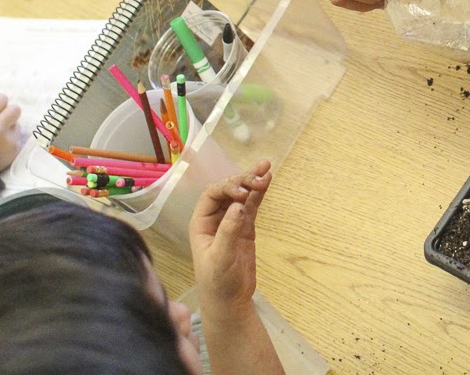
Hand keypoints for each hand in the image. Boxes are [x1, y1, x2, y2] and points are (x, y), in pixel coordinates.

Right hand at [0, 94, 24, 172]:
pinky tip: (0, 146)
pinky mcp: (15, 148)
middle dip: (9, 113)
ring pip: (17, 124)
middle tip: (2, 120)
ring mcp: (8, 138)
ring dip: (10, 128)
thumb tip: (1, 105)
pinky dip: (11, 140)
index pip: (2, 98)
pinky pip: (17, 137)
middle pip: (16, 109)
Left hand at [190, 160, 271, 313]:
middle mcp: (214, 218)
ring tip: (267, 168)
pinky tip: (267, 181)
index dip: (227, 188)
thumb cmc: (218, 282)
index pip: (212, 195)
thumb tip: (240, 205)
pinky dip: (259, 194)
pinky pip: (252, 206)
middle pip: (227, 191)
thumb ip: (229, 231)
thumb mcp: (220, 258)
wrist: (229, 301)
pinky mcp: (245, 228)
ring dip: (253, 182)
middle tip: (259, 177)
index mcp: (201, 223)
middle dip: (242, 181)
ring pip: (241, 195)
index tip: (243, 193)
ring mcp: (231, 222)